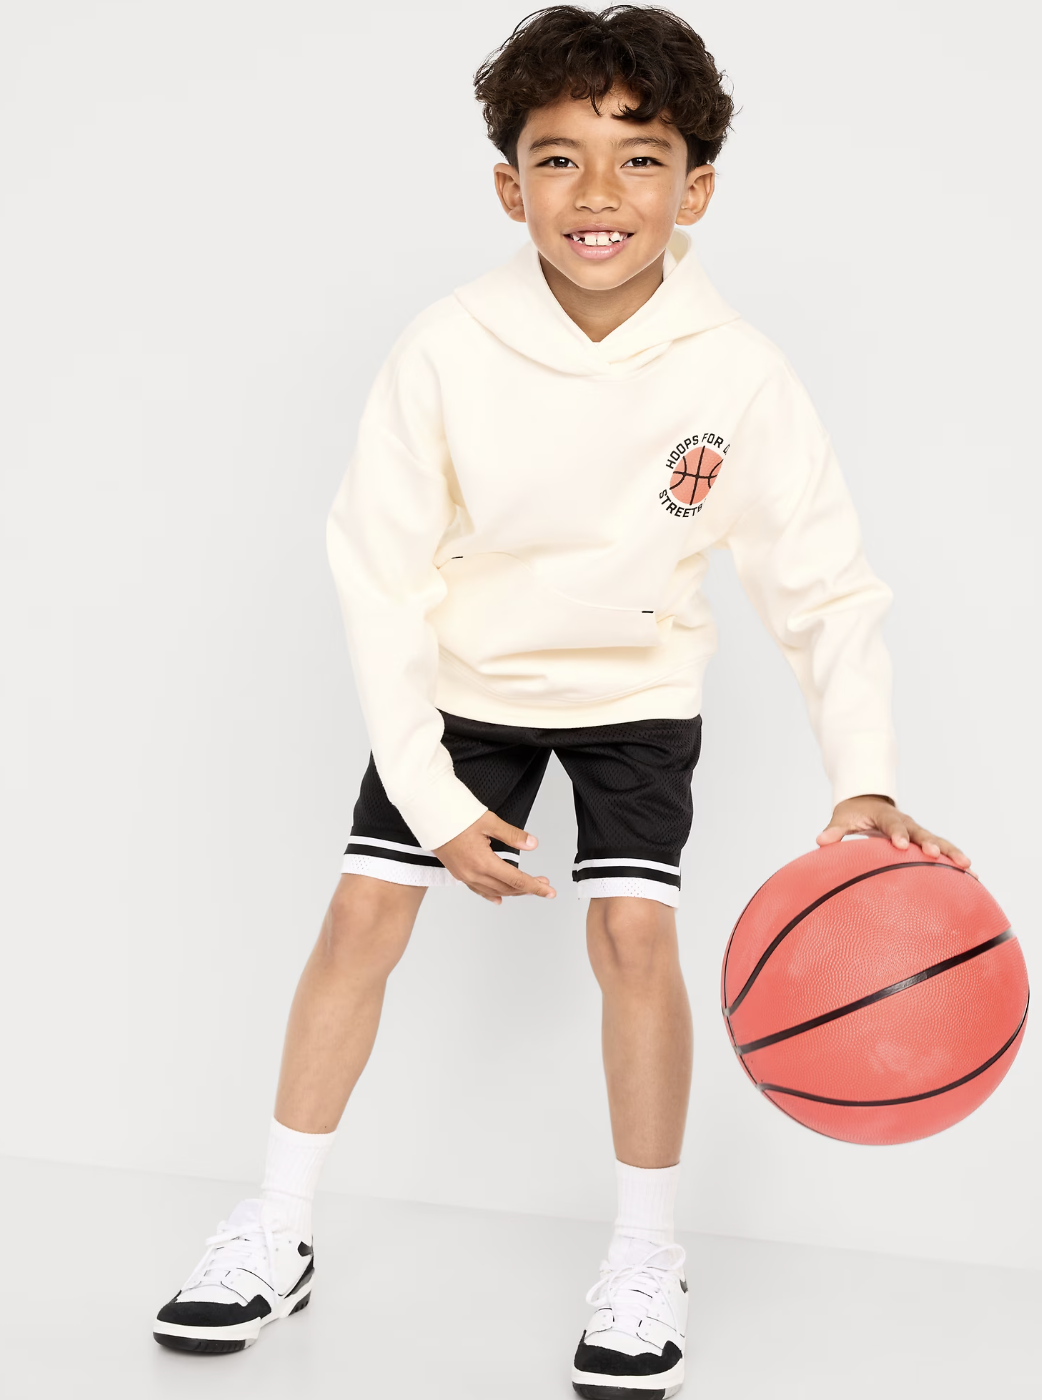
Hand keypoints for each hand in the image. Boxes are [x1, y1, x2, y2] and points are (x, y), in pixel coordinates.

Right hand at [433, 810, 556, 904]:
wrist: (430, 815)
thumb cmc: (456, 816)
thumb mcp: (489, 822)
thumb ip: (512, 835)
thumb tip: (532, 844)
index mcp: (483, 862)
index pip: (516, 879)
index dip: (535, 886)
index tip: (549, 891)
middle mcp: (473, 873)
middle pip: (507, 888)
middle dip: (527, 888)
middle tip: (544, 885)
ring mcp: (464, 875)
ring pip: (494, 890)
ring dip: (512, 891)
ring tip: (528, 888)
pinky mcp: (458, 873)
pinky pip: (478, 889)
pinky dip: (491, 894)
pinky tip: (498, 899)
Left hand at [817, 794, 970, 869]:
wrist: (869, 800)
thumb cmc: (854, 812)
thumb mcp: (842, 818)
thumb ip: (834, 830)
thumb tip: (820, 841)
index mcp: (887, 818)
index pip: (893, 825)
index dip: (897, 834)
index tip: (900, 845)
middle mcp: (908, 824)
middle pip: (923, 833)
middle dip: (932, 844)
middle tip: (938, 856)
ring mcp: (918, 832)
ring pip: (939, 842)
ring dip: (953, 854)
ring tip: (969, 869)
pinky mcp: (924, 842)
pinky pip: (943, 851)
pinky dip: (955, 863)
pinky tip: (972, 878)